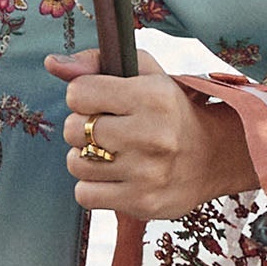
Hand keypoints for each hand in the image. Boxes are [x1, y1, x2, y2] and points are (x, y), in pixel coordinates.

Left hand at [45, 47, 258, 218]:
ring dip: (86, 159)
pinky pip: (84, 195)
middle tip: (109, 131)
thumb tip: (52, 63)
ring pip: (75, 164)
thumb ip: (97, 62)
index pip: (78, 93)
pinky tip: (113, 178)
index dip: (84, 97)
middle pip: (73, 130)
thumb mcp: (145, 75)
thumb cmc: (170, 111)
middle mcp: (151, 134)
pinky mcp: (142, 202)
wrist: (214, 157)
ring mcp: (147, 172)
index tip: (102, 103)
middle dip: (83, 129)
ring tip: (112, 155)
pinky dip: (92, 187)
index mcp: (152, 96)